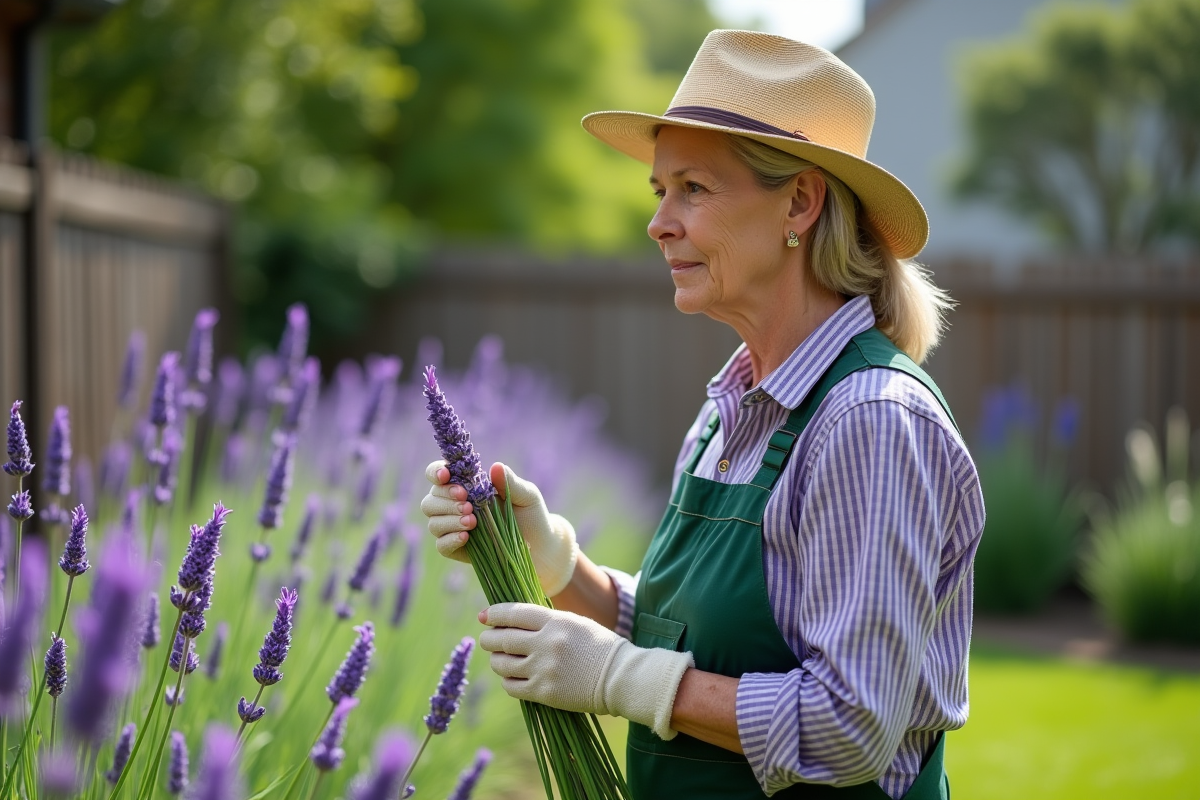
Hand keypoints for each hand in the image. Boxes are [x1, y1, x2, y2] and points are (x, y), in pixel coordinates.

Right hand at [420, 461, 578, 595]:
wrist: (540, 547)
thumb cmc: (531, 515)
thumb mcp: (527, 496)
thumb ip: (510, 482)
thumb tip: (495, 467)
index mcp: (467, 486)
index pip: (439, 474)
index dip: (436, 472)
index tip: (446, 476)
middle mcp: (454, 506)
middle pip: (430, 500)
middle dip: (445, 500)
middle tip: (468, 503)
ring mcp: (453, 528)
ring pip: (433, 522)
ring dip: (449, 520)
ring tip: (472, 521)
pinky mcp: (456, 549)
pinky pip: (441, 545)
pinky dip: (450, 539)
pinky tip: (466, 537)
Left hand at [478, 603, 693, 739]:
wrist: (621, 677)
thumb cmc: (600, 648)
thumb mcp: (575, 623)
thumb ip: (547, 622)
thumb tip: (514, 622)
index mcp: (555, 622)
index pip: (514, 613)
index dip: (494, 613)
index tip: (484, 616)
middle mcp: (546, 643)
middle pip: (503, 638)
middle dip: (489, 638)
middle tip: (486, 639)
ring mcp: (543, 669)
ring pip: (503, 664)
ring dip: (496, 660)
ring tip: (498, 659)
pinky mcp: (544, 692)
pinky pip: (512, 686)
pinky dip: (507, 681)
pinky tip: (511, 678)